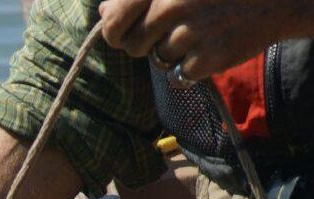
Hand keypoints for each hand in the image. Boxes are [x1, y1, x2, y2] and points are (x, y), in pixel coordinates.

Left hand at [98, 0, 313, 80]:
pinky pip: (179, 76)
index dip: (115, 32)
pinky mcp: (209, 57)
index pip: (115, 21)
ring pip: (158, 60)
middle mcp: (174, 4)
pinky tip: (209, 49)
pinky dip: (190, 70)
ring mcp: (192, 31)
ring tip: (198, 34)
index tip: (122, 33)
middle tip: (171, 32)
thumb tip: (104, 12)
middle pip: (133, 46)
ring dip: (172, 54)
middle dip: (146, 44)